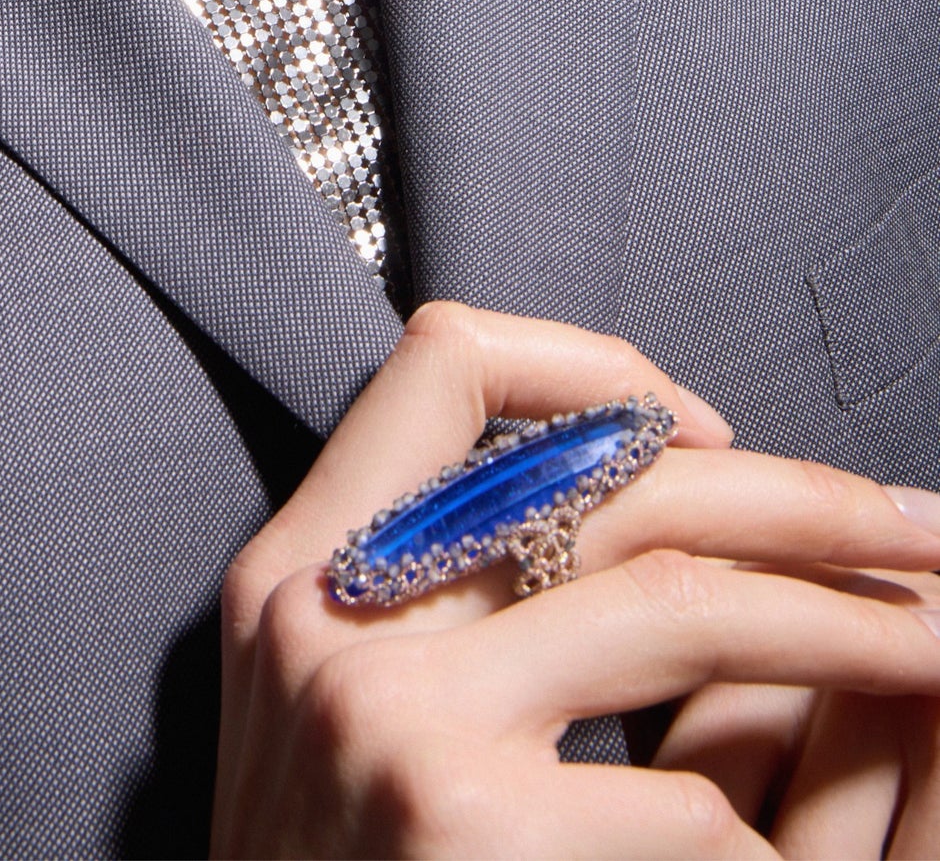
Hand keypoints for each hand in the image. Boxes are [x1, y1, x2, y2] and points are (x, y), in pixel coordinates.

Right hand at [212, 302, 939, 858]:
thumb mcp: (325, 707)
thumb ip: (426, 591)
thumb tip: (630, 480)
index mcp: (299, 567)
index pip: (441, 362)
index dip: (590, 365)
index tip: (696, 431)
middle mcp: (337, 621)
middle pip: (605, 481)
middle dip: (798, 494)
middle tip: (919, 526)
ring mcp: (401, 726)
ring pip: (681, 607)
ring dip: (847, 625)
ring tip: (939, 637)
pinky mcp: (474, 833)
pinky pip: (691, 805)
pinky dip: (761, 845)